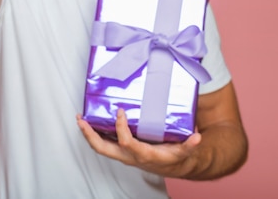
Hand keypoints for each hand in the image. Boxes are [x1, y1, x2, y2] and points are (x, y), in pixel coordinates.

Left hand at [77, 109, 200, 178]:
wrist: (174, 166)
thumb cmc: (176, 156)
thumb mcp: (184, 151)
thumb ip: (190, 145)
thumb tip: (197, 137)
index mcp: (143, 155)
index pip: (127, 144)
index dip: (121, 129)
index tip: (120, 112)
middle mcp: (130, 156)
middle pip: (104, 149)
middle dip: (90, 135)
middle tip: (81, 120)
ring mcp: (123, 154)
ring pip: (101, 147)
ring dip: (88, 133)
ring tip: (80, 119)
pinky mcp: (122, 150)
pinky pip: (105, 143)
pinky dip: (95, 133)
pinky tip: (92, 121)